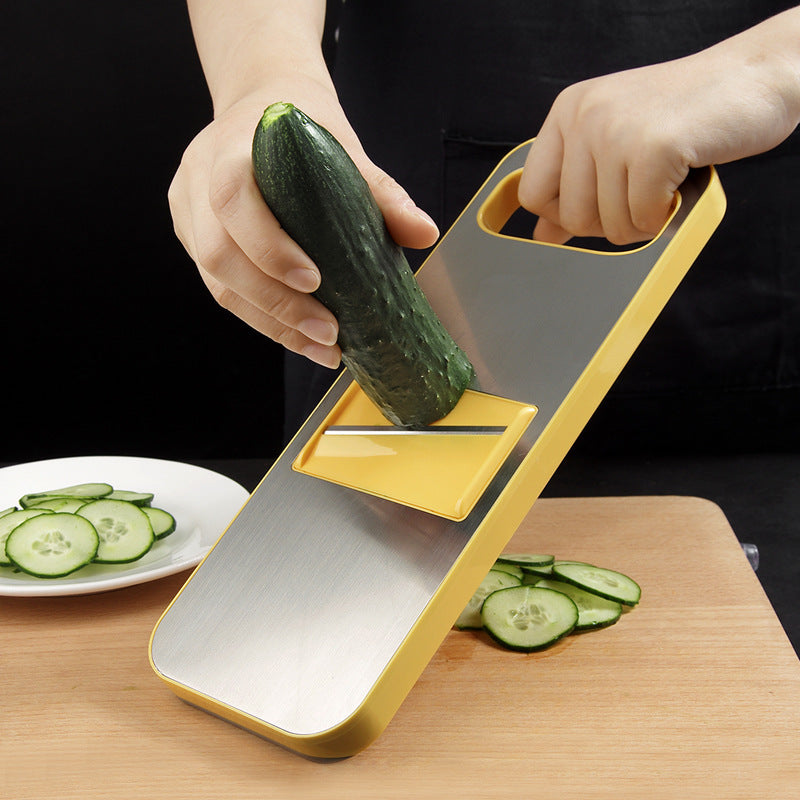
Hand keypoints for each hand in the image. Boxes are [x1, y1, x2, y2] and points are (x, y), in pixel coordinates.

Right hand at [168, 86, 438, 368]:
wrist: (263, 105)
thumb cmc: (302, 128)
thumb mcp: (344, 147)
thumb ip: (382, 192)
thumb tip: (424, 234)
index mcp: (229, 147)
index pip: (233, 199)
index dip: (268, 246)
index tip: (313, 280)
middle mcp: (197, 181)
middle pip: (219, 256)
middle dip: (276, 304)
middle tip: (327, 332)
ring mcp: (188, 213)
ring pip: (218, 284)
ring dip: (271, 324)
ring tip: (320, 347)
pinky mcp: (192, 239)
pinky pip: (223, 290)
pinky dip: (263, 319)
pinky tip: (299, 336)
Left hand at [518, 21, 799, 244]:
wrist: (754, 76)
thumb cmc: (686, 113)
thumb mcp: (615, 141)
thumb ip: (576, 187)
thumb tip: (542, 235)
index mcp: (568, 110)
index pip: (533, 194)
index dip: (565, 215)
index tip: (600, 202)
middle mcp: (585, 115)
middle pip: (573, 218)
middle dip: (612, 222)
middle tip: (644, 191)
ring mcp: (617, 129)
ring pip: (610, 225)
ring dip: (644, 220)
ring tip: (665, 183)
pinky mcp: (653, 148)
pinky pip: (644, 219)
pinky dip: (666, 216)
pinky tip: (679, 185)